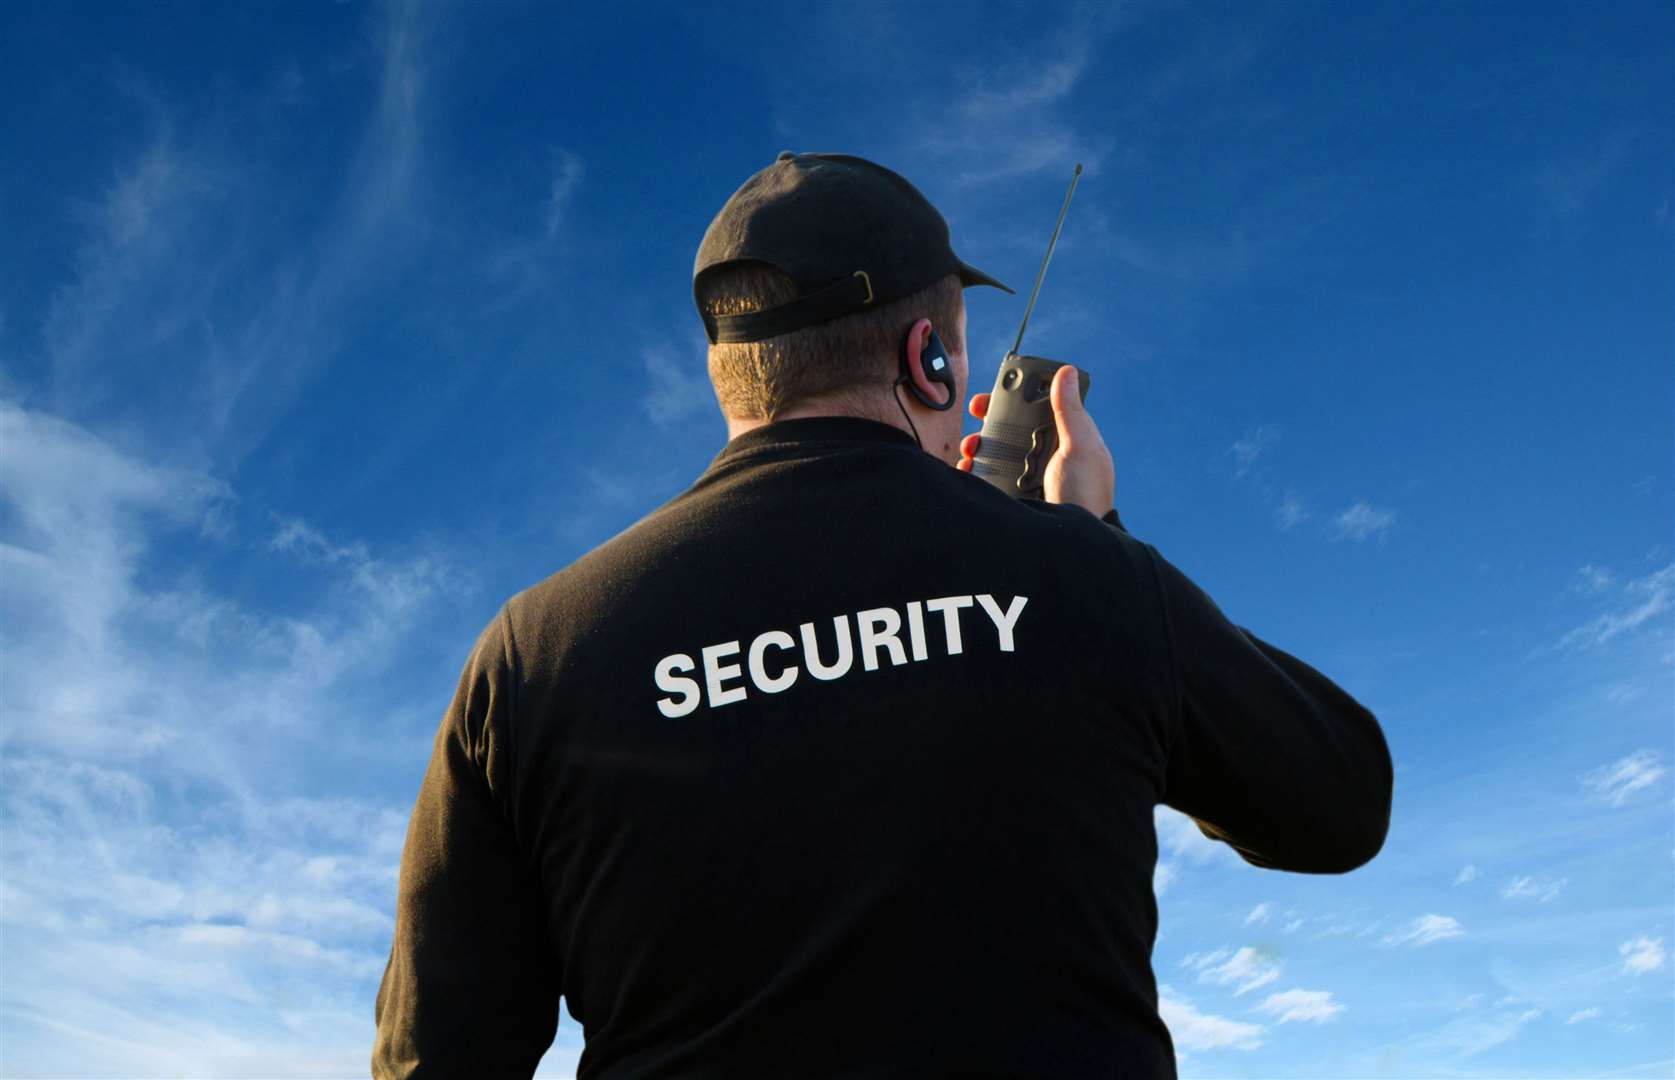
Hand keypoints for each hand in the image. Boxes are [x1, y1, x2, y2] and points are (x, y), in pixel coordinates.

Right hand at [957, 364, 1115, 518]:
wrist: (1072, 543)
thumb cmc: (1086, 494)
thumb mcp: (1080, 448)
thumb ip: (1070, 411)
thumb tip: (1066, 372)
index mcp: (1065, 440)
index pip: (1036, 410)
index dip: (1015, 398)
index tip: (995, 393)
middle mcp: (1045, 456)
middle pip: (1011, 429)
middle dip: (990, 420)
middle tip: (975, 416)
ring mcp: (1027, 476)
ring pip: (996, 452)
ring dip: (978, 446)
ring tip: (971, 448)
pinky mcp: (1012, 495)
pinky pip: (987, 477)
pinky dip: (973, 471)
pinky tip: (967, 469)